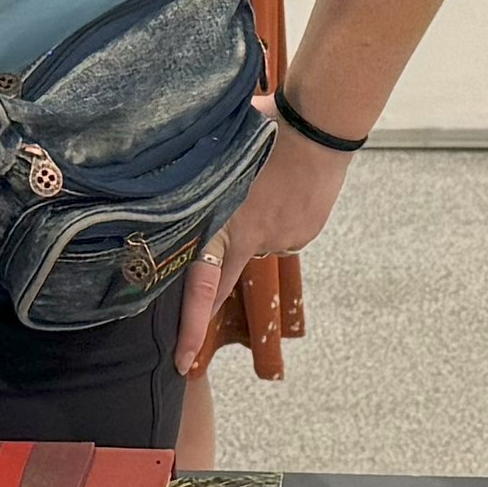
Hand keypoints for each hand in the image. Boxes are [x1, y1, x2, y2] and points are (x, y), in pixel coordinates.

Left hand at [174, 119, 352, 378]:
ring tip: (259, 188)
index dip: (192, 327)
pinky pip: (282, 232)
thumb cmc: (265, 127)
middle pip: (225, 279)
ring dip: (252, 226)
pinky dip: (278, 217)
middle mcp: (253, 239)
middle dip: (203, 320)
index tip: (182, 361)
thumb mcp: (220, 152)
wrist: (322, 126)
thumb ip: (197, 177)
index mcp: (225, 223)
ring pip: (256, 243)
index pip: (203, 285)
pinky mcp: (305, 233)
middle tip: (185, 355)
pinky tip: (283, 188)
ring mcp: (282, 239)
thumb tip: (165, 177)